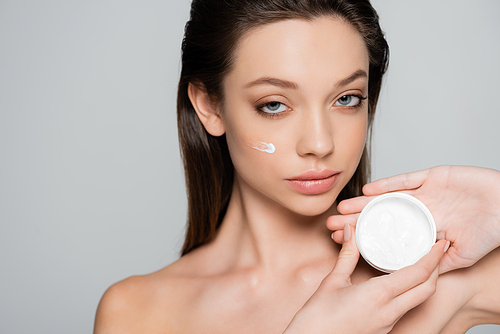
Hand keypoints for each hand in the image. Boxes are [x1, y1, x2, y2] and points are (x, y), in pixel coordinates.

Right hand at [284, 224, 448, 333]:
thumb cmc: (318, 317)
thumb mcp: (333, 281)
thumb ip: (347, 254)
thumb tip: (352, 231)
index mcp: (379, 295)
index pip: (418, 274)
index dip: (433, 258)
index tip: (439, 243)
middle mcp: (390, 311)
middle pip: (427, 289)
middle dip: (436, 269)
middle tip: (435, 251)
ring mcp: (389, 322)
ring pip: (418, 300)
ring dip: (424, 281)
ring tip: (419, 262)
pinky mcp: (384, 328)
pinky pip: (404, 307)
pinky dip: (410, 292)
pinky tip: (400, 282)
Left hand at [327, 166, 499, 273]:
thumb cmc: (489, 230)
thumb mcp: (461, 254)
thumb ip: (437, 263)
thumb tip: (414, 276)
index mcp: (422, 227)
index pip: (387, 232)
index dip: (365, 236)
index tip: (342, 242)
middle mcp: (419, 209)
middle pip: (379, 214)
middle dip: (355, 220)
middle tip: (330, 225)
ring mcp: (425, 192)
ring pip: (387, 197)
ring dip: (363, 203)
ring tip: (341, 209)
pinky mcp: (434, 175)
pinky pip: (407, 180)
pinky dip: (389, 186)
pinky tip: (369, 191)